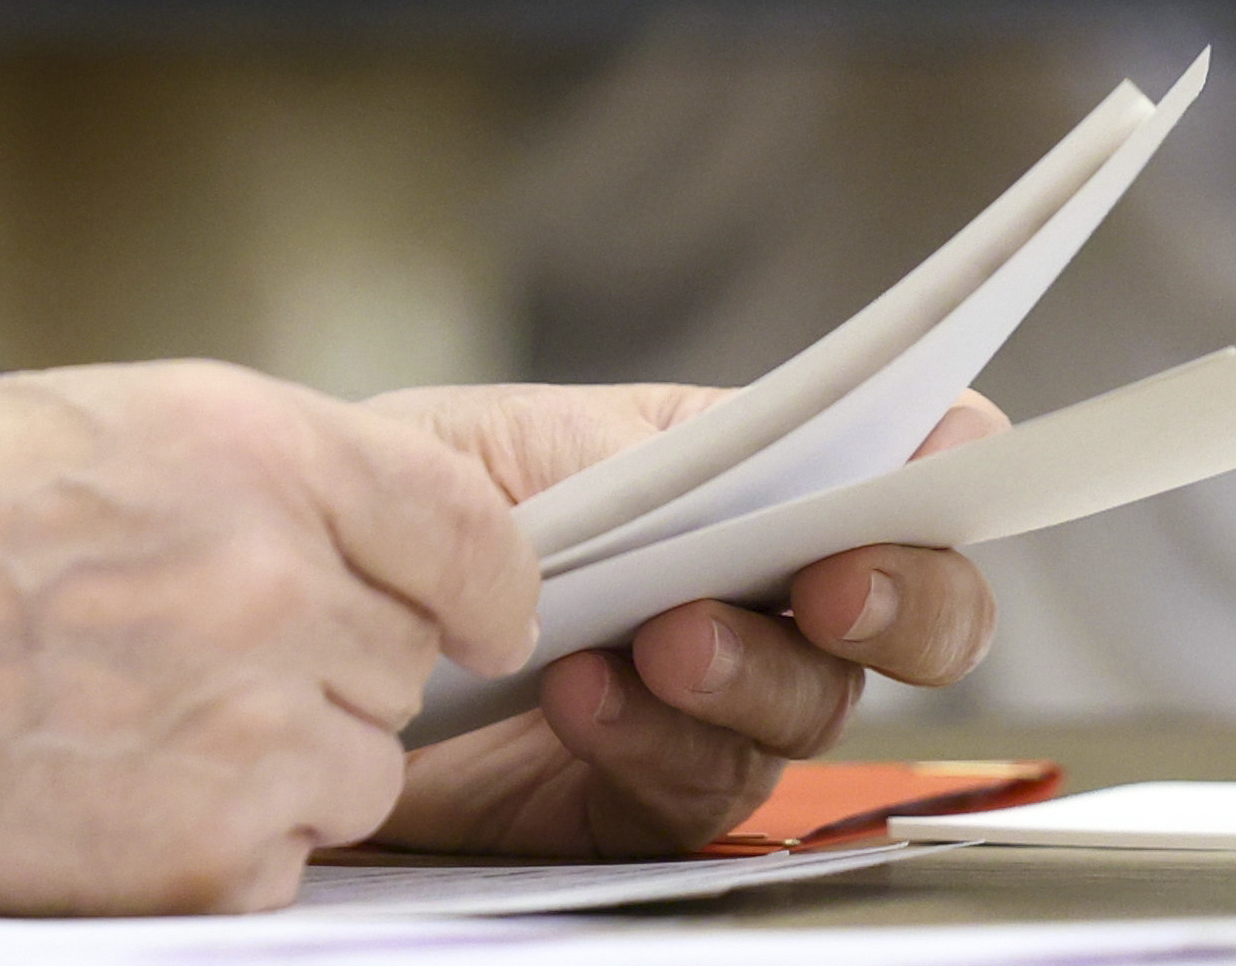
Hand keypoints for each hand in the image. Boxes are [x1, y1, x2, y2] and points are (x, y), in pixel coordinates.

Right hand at [0, 362, 538, 912]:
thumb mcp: (53, 423)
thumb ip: (208, 473)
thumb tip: (295, 522)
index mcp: (242, 445)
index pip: (468, 530)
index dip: (475, 581)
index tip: (463, 610)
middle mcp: (273, 581)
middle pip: (404, 656)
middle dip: (329, 663)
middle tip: (189, 661)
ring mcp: (247, 730)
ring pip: (356, 769)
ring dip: (275, 759)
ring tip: (121, 728)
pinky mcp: (202, 861)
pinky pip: (279, 862)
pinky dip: (211, 842)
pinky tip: (92, 794)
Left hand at [364, 381, 1003, 858]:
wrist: (284, 617)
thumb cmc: (388, 509)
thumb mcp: (492, 445)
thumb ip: (626, 447)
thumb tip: (763, 437)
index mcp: (726, 481)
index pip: (886, 475)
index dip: (944, 471)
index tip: (951, 461)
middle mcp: (743, 597)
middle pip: (901, 620)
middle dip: (898, 604)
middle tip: (833, 588)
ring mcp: (706, 707)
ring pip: (805, 710)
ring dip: (744, 672)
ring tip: (657, 641)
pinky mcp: (641, 799)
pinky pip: (695, 788)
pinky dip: (647, 737)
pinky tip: (582, 697)